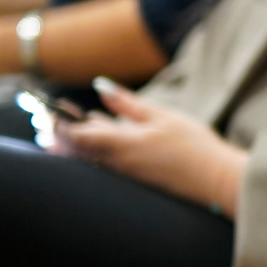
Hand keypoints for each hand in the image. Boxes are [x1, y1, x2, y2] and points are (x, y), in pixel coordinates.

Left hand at [58, 78, 247, 215]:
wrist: (215, 179)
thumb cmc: (193, 145)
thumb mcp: (162, 116)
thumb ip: (128, 103)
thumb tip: (101, 86)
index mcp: (121, 144)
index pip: (79, 134)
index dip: (62, 123)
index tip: (52, 111)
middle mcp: (117, 162)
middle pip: (79, 150)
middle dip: (64, 135)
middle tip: (50, 121)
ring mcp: (127, 174)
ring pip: (92, 158)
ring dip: (79, 145)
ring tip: (70, 131)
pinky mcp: (138, 179)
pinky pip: (107, 164)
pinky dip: (97, 152)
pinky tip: (103, 143)